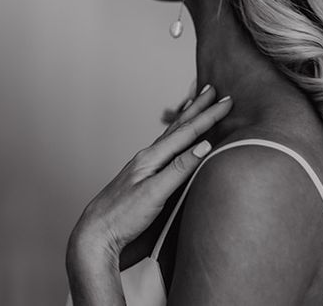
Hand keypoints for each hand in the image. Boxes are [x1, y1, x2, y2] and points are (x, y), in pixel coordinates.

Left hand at [68, 85, 231, 262]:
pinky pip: (166, 149)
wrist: (97, 233)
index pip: (186, 132)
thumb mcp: (154, 194)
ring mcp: (145, 167)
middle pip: (178, 127)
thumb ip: (179, 170)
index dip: (208, 116)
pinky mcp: (145, 178)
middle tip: (213, 89)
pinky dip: (177, 137)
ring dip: (187, 119)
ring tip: (196, 104)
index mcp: (151, 158)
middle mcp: (148, 157)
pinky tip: (178, 140)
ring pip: (171, 136)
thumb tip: (204, 146)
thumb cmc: (123, 217)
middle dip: (198, 109)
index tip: (226, 101)